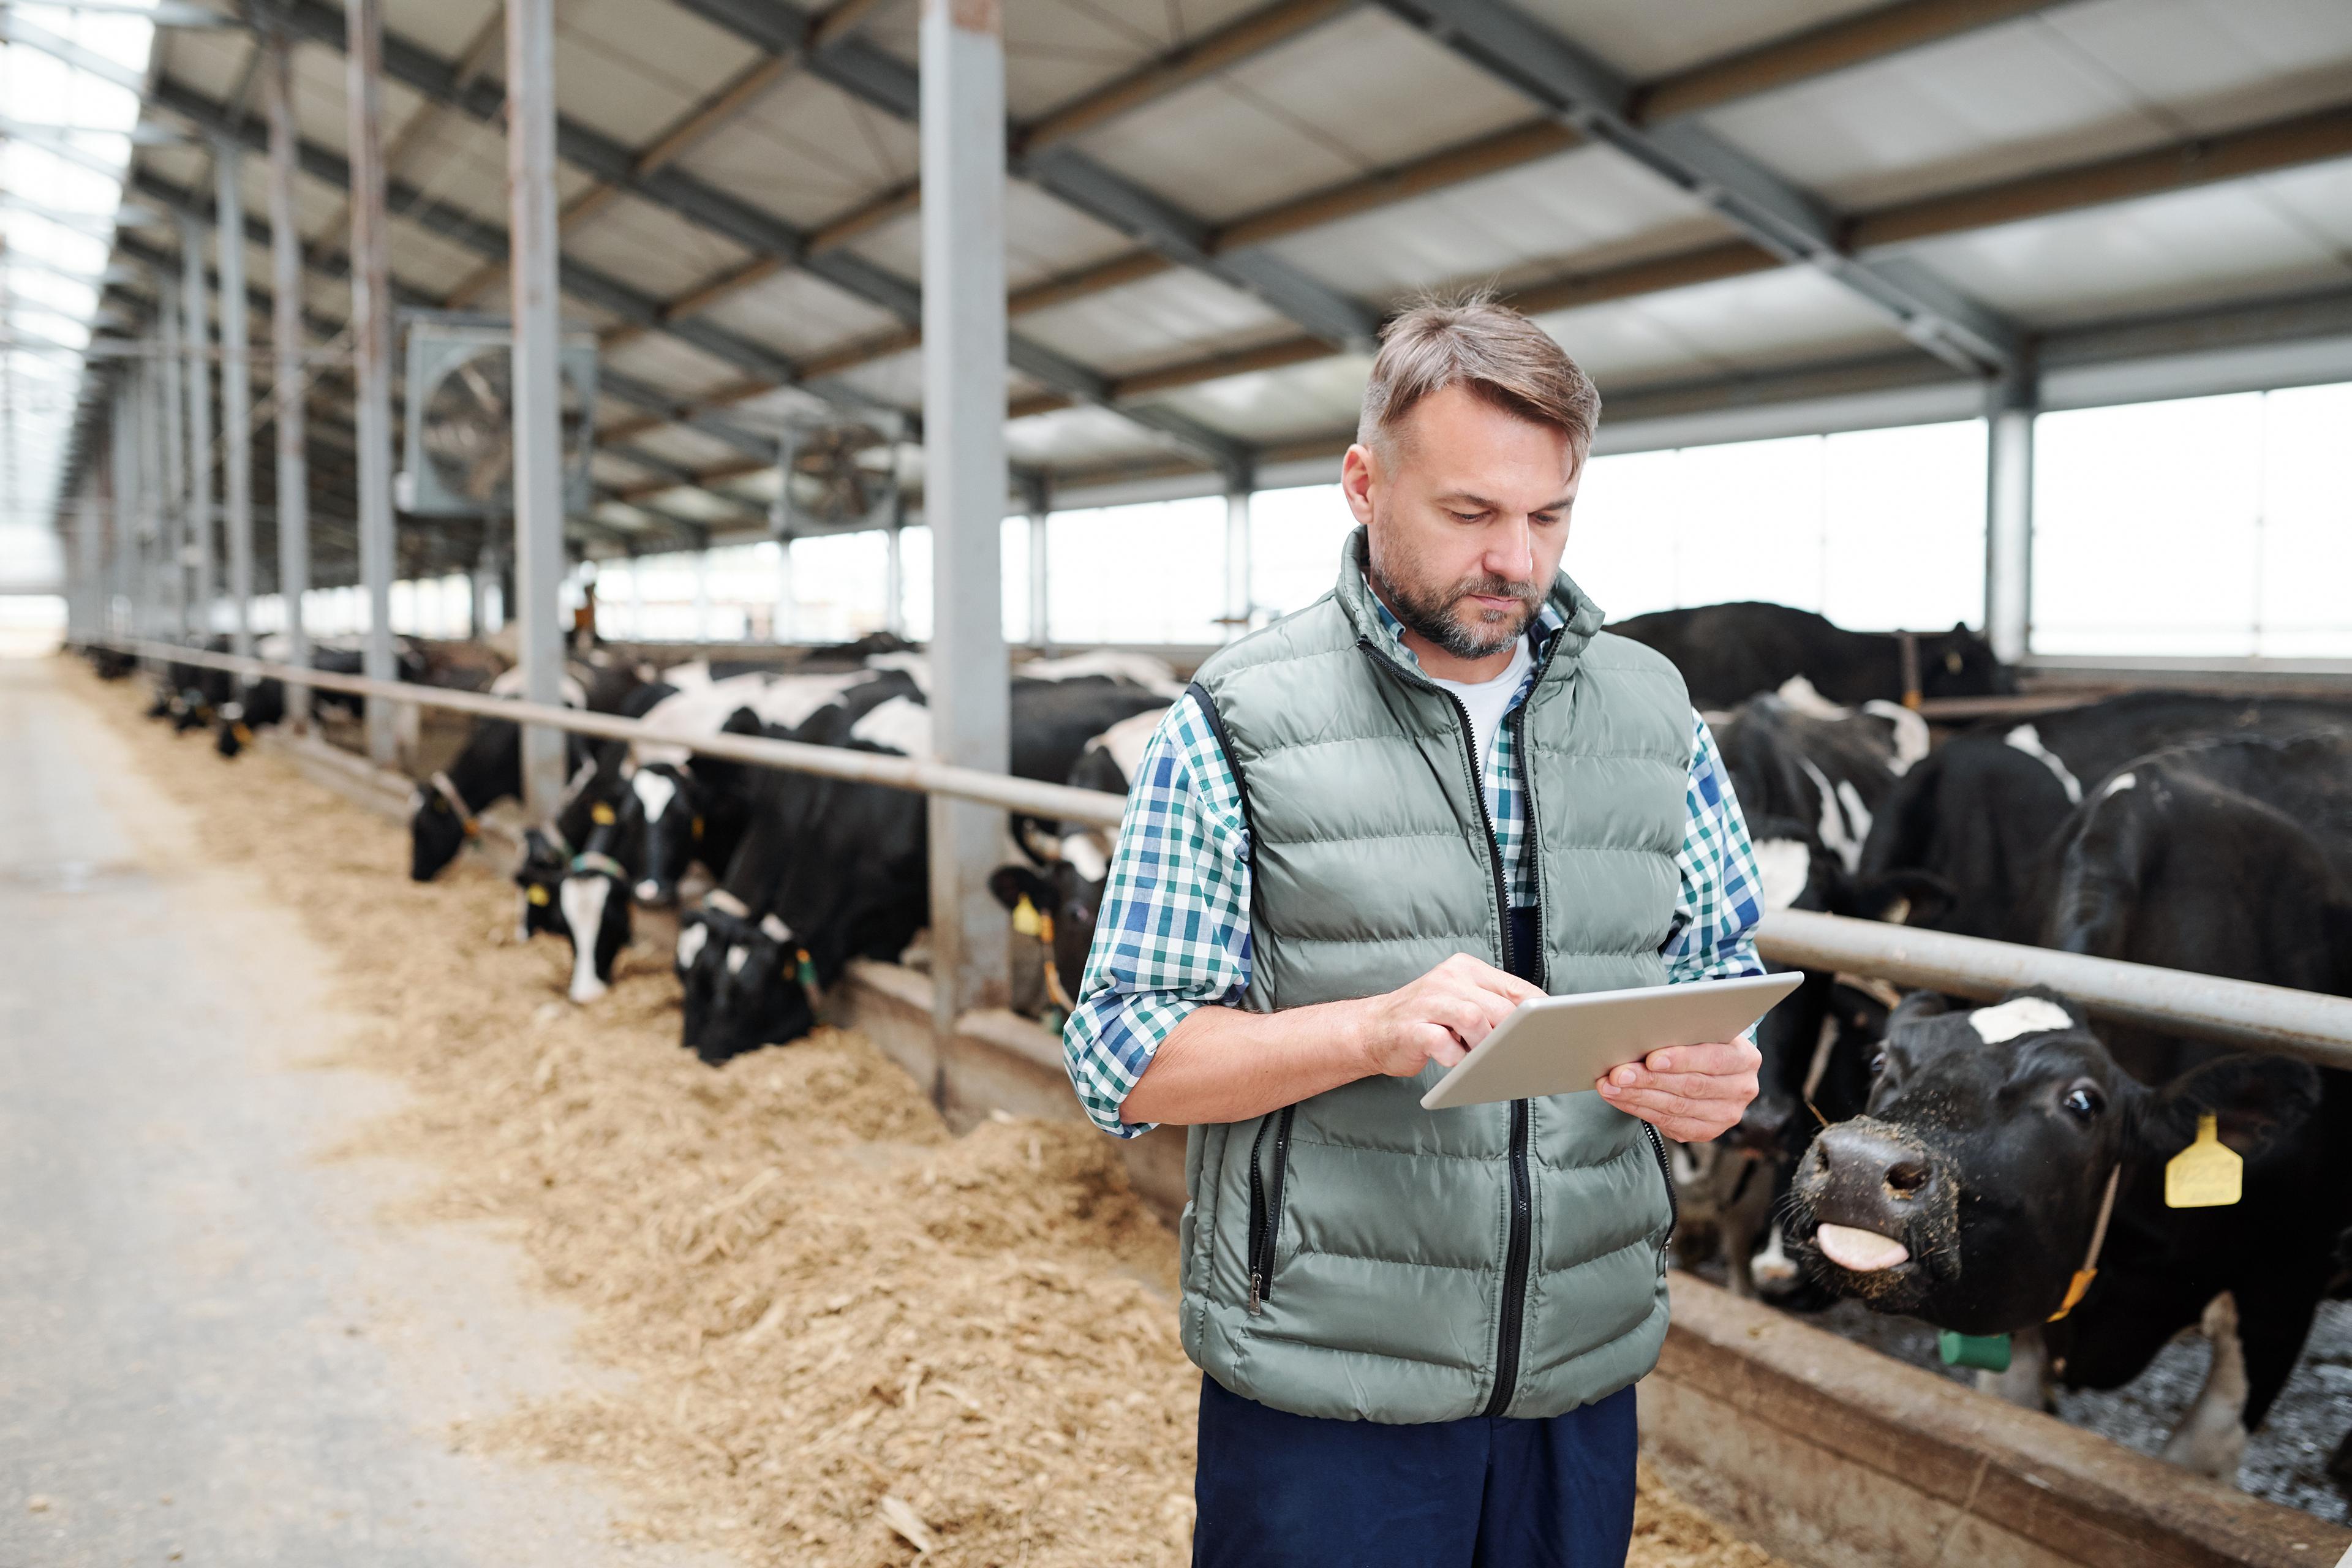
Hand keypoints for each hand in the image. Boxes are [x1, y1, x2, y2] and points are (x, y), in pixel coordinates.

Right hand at [1351, 953, 1543, 1078]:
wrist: (1371, 1030)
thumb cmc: (1426, 1020)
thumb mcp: (1460, 1001)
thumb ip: (1493, 1006)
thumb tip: (1536, 1029)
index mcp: (1465, 969)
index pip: (1516, 988)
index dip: (1539, 1014)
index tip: (1552, 1033)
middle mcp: (1448, 979)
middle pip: (1500, 1007)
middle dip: (1511, 1036)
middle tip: (1510, 1053)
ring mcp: (1428, 1001)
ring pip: (1475, 1020)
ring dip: (1483, 1046)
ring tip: (1477, 1056)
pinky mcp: (1412, 1028)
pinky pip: (1445, 1044)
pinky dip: (1456, 1059)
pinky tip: (1453, 1061)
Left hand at [1596, 1037, 1760, 1142]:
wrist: (1713, 1068)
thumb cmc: (1700, 1041)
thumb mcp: (1700, 1031)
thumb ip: (1682, 1031)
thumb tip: (1643, 1033)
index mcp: (1745, 1058)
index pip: (1714, 1059)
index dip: (1682, 1060)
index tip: (1651, 1059)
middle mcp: (1742, 1088)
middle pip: (1690, 1086)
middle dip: (1649, 1080)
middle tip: (1618, 1074)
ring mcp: (1727, 1114)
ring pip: (1676, 1107)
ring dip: (1638, 1097)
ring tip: (1610, 1087)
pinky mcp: (1707, 1131)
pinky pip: (1669, 1123)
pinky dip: (1639, 1110)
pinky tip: (1619, 1099)